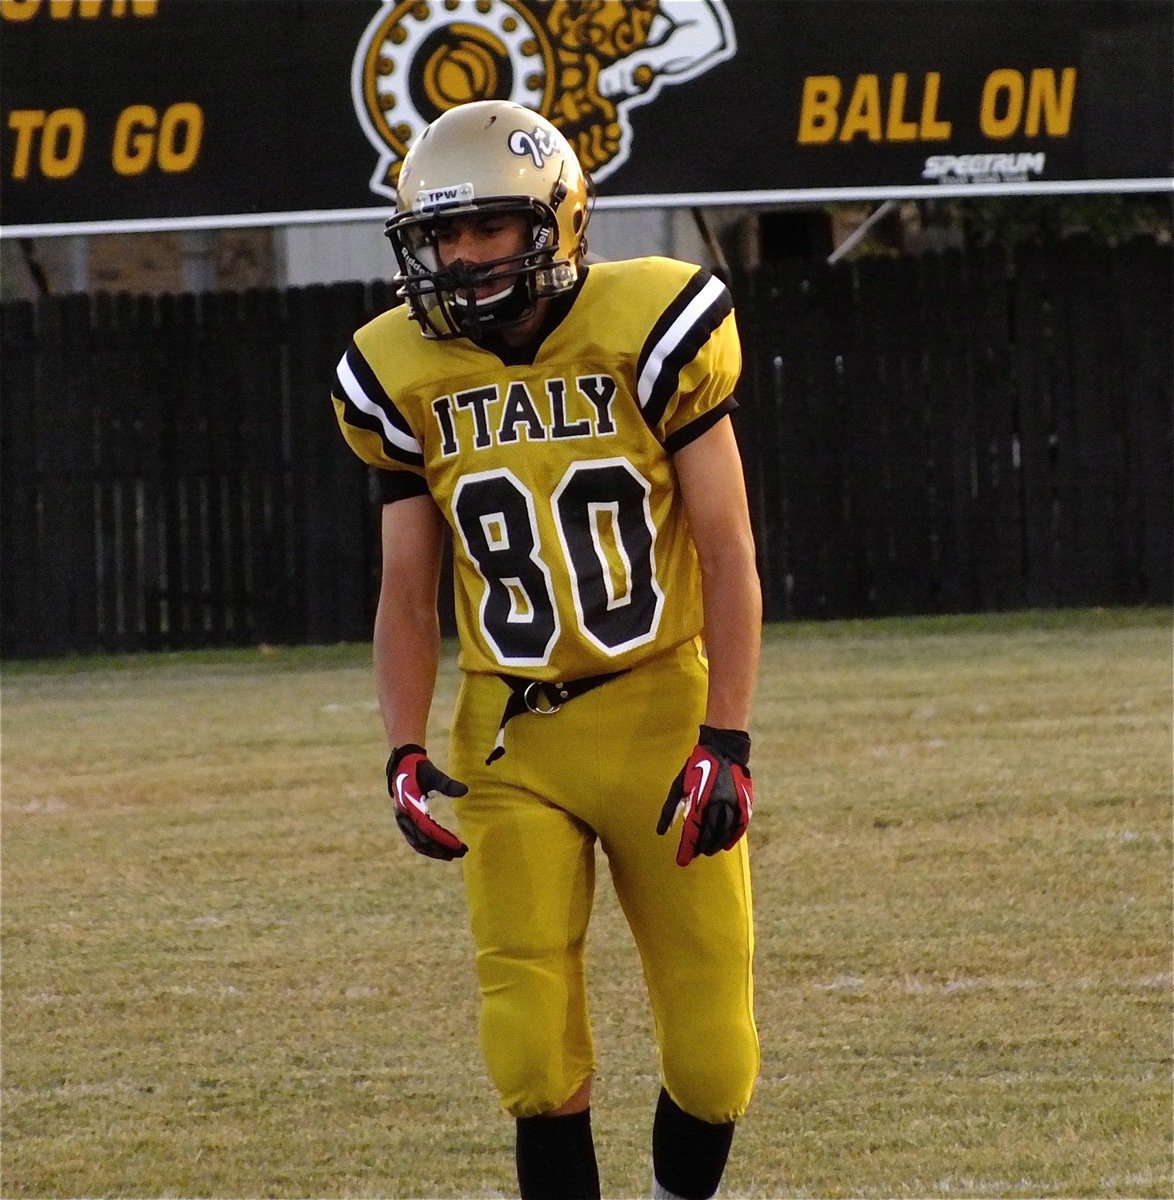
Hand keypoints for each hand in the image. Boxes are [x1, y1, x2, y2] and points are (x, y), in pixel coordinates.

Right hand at [386, 745, 468, 860]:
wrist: (403, 765)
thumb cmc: (420, 769)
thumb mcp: (434, 774)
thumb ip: (448, 784)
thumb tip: (466, 790)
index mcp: (409, 806)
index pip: (428, 829)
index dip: (443, 839)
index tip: (459, 846)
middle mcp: (404, 816)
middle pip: (423, 840)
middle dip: (442, 849)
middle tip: (462, 853)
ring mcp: (403, 820)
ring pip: (418, 843)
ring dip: (435, 851)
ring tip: (453, 855)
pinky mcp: (405, 822)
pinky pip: (415, 840)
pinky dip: (427, 847)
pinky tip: (441, 850)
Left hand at [657, 725, 752, 866]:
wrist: (723, 750)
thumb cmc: (697, 768)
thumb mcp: (679, 786)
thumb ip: (670, 810)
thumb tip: (661, 832)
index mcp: (699, 801)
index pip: (692, 833)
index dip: (687, 849)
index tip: (682, 862)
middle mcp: (717, 805)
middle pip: (709, 836)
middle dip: (700, 848)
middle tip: (695, 854)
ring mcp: (732, 804)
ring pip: (724, 833)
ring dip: (715, 845)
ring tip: (708, 851)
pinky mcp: (744, 803)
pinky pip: (739, 826)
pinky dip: (732, 838)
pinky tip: (726, 845)